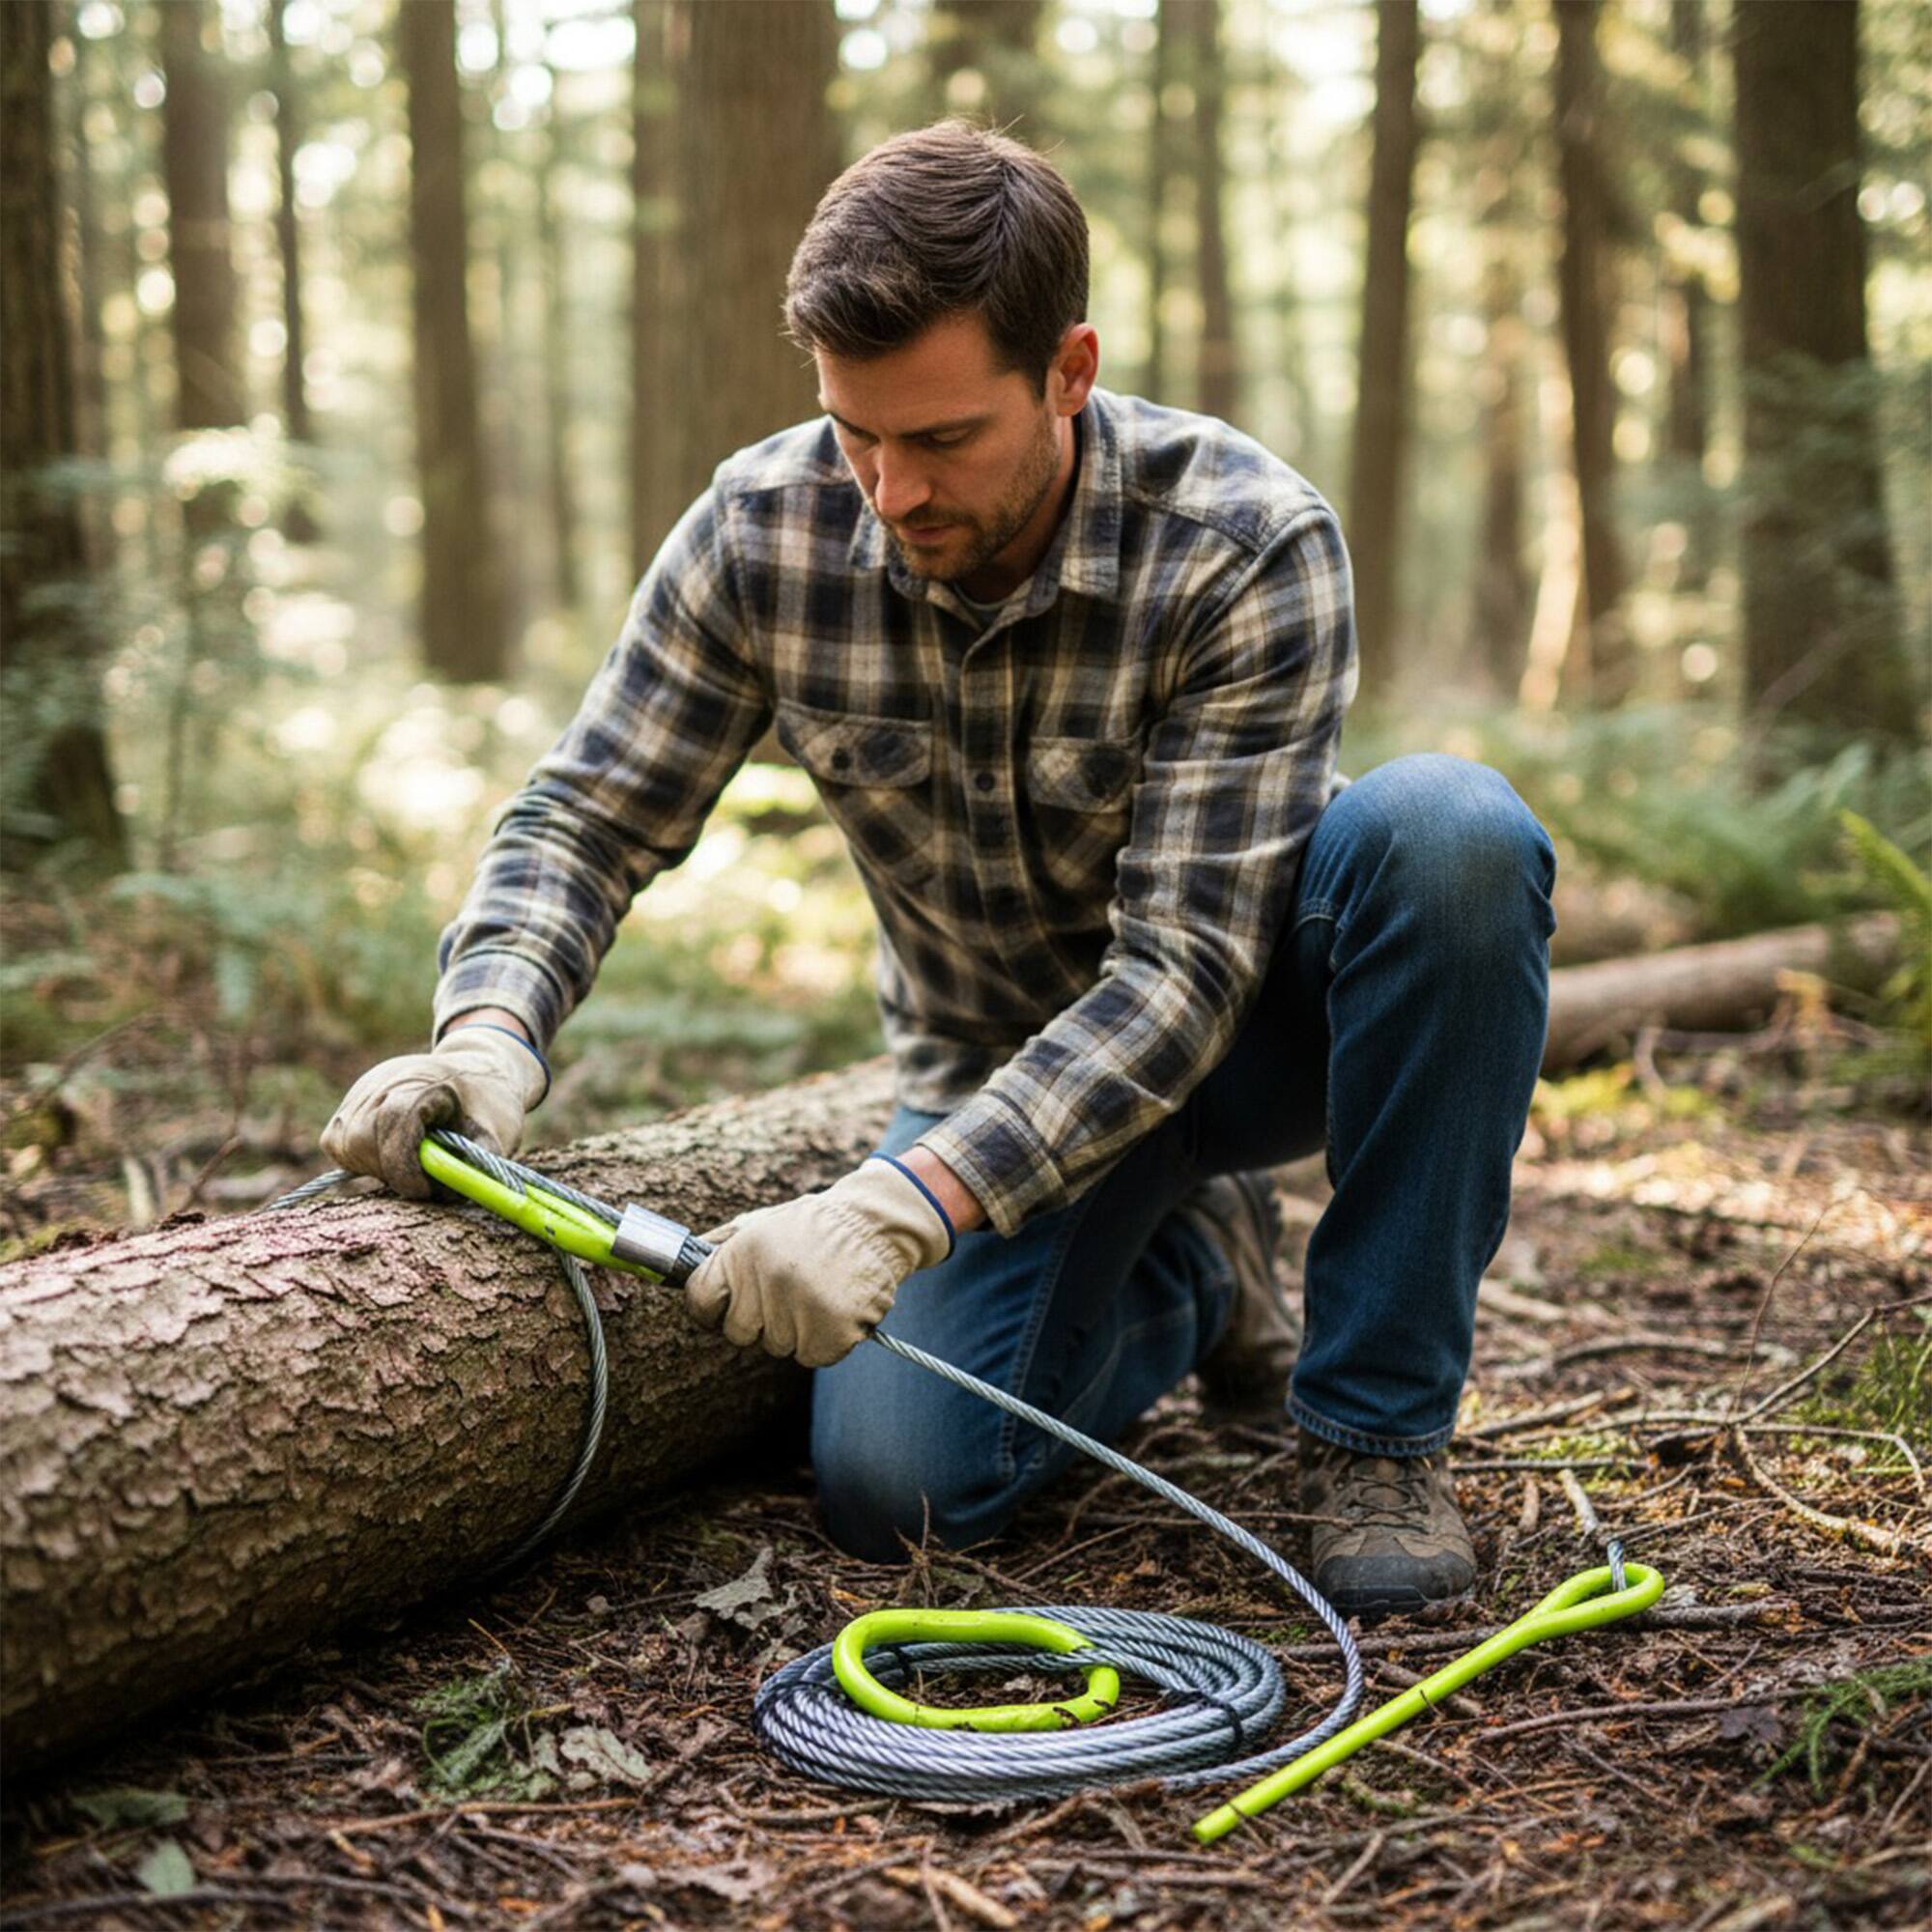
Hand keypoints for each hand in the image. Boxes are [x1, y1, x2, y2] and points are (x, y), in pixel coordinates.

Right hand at [320, 1023, 548, 1198]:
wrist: (474, 1069)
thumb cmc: (487, 1102)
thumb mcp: (498, 1132)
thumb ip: (474, 1165)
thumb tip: (447, 1192)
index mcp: (426, 1080)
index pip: (396, 1118)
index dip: (403, 1162)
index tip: (423, 1189)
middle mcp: (384, 1080)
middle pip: (360, 1137)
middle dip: (390, 1169)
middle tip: (423, 1180)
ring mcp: (361, 1090)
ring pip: (343, 1144)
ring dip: (376, 1166)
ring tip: (414, 1160)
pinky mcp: (349, 1104)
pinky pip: (340, 1143)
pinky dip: (364, 1158)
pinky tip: (396, 1151)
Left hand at [684, 1156, 954, 1367]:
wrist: (874, 1224)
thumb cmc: (810, 1226)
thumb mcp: (757, 1224)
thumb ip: (717, 1248)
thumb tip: (670, 1271)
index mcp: (741, 1254)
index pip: (699, 1301)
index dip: (712, 1307)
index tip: (729, 1304)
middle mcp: (766, 1282)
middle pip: (738, 1333)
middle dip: (758, 1319)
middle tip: (787, 1291)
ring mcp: (799, 1309)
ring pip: (776, 1346)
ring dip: (795, 1329)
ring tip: (816, 1292)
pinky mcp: (831, 1332)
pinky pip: (810, 1356)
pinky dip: (823, 1341)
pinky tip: (834, 1309)